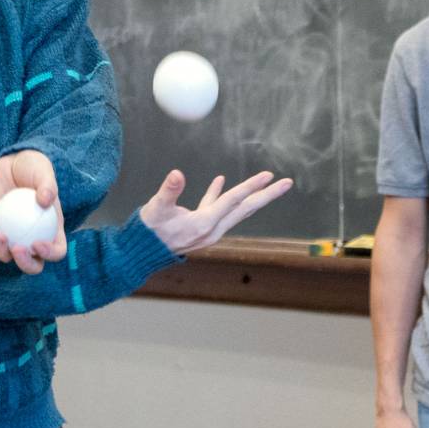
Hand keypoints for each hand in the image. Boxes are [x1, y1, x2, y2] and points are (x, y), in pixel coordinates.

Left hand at [0, 150, 65, 274]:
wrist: (14, 162)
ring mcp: (14, 234)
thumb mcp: (44, 172)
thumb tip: (46, 200)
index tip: (37, 243)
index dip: (50, 253)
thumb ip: (47, 185)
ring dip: (1, 251)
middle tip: (17, 248)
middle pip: (33, 263)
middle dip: (25, 263)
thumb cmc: (35, 168)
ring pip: (7, 255)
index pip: (57, 250)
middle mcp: (34, 237)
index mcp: (53, 230)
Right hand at [137, 169, 292, 254]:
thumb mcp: (156, 209)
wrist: (140, 253)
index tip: (269, 176)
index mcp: (204, 224)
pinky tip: (221, 181)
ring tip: (265, 182)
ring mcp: (208, 229)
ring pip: (235, 209)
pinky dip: (220, 195)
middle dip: (267, 195)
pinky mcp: (200, 227)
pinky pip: (216, 208)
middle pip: (245, 208)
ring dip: (250, 195)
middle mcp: (212, 229)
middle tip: (288, 183)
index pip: (234, 201)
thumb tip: (177, 174)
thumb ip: (168, 192)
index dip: (251, 186)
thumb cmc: (148, 232)